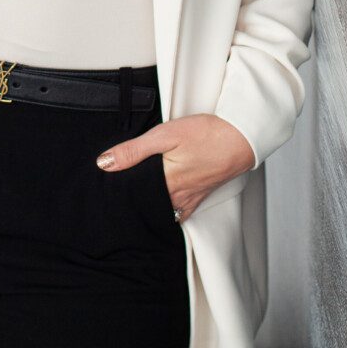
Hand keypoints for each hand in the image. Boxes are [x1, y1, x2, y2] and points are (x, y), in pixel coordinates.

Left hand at [94, 113, 253, 221]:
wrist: (242, 138)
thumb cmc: (207, 134)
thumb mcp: (165, 135)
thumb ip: (134, 151)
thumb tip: (104, 163)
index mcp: (165, 184)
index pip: (133, 197)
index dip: (118, 195)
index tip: (105, 193)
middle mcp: (176, 198)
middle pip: (146, 206)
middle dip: (131, 204)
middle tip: (114, 199)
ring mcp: (190, 200)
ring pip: (162, 211)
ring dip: (149, 208)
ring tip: (133, 204)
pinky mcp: (200, 197)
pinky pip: (179, 213)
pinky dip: (168, 211)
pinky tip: (161, 206)